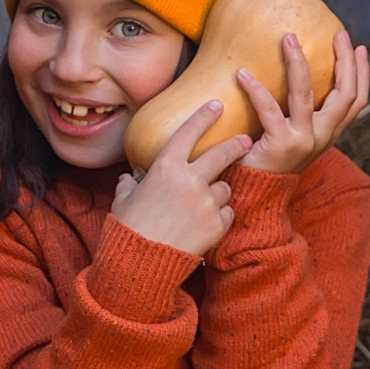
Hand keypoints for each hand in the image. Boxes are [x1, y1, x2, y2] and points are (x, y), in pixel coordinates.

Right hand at [110, 102, 252, 257]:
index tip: (217, 105)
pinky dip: (219, 217)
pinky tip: (205, 225)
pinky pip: (227, 213)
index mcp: (165, 167)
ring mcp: (206, 202)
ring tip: (204, 205)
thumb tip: (127, 179)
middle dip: (237, 144)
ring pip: (225, 188)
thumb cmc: (128, 229)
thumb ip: (128, 185)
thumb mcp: (123, 201)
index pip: (189, 132)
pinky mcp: (217, 224)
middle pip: (222, 154)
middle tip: (246, 141)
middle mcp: (189, 180)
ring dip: (219, 192)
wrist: (142, 263)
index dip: (204, 116)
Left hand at [236, 28, 369, 173]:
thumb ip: (301, 114)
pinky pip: (269, 110)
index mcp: (329, 134)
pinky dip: (256, 90)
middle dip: (345, 62)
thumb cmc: (270, 159)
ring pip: (307, 95)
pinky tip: (243, 74)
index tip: (360, 48)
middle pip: (345, 95)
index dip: (363, 74)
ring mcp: (303, 141)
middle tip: (339, 35)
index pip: (356, 102)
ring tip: (288, 39)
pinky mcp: (280, 145)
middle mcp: (322, 137)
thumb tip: (295, 75)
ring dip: (297, 63)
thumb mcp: (295, 136)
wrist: (256, 195)